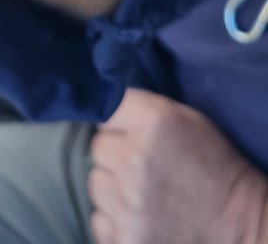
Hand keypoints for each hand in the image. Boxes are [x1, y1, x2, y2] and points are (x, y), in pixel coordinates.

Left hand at [89, 89, 267, 243]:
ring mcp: (128, 204)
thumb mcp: (185, 119)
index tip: (130, 134)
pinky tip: (140, 216)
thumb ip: (142, 108)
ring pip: (96, 184)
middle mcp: (134, 160)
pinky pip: (100, 219)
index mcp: (152, 123)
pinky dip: (115, 218)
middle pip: (97, 149)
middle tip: (141, 165)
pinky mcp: (126, 238)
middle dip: (115, 155)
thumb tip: (101, 104)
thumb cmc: (213, 165)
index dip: (118, 125)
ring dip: (113, 187)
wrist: (238, 222)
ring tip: (143, 192)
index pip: (104, 113)